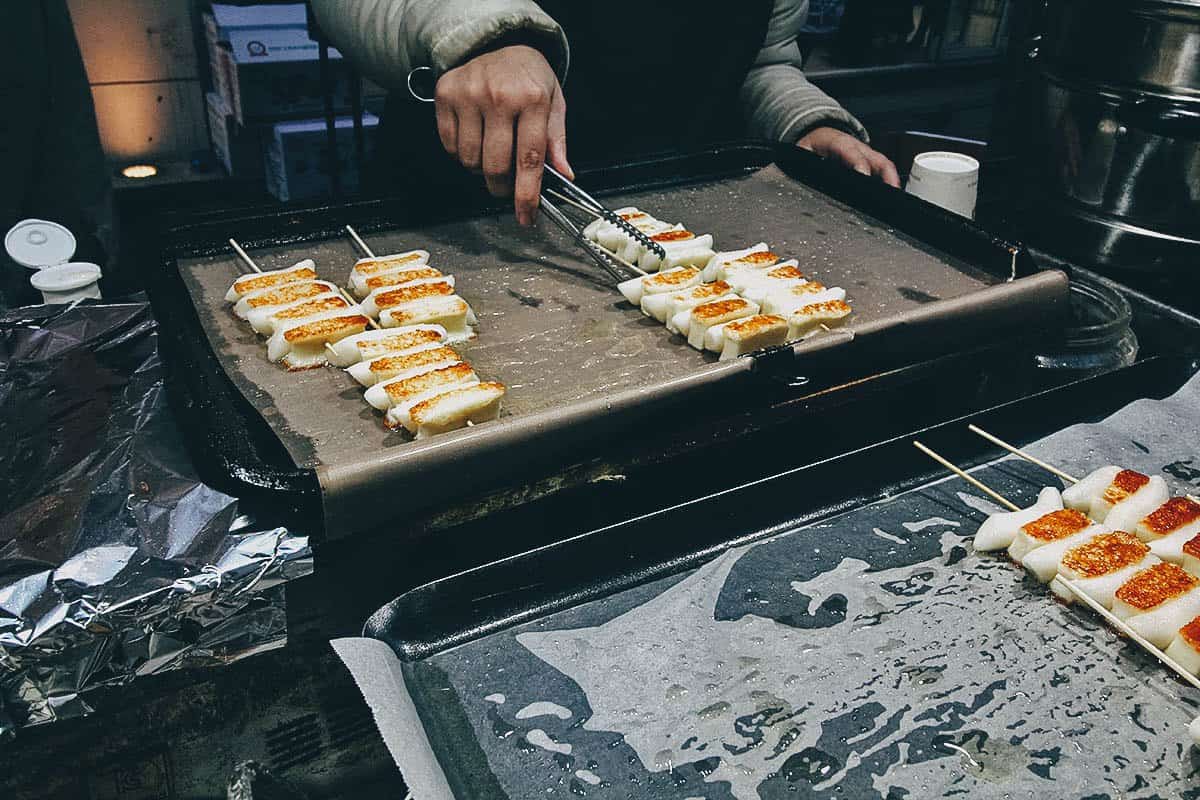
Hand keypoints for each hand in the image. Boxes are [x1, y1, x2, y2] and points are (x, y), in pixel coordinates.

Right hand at [435, 45, 571, 225]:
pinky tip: (474, 138)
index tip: (526, 216)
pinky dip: (462, 153)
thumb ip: (555, 141)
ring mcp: (468, 95)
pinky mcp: (446, 95)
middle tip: (506, 187)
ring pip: (469, 160)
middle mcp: (499, 96)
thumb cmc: (527, 76)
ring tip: (491, 154)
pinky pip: (450, 145)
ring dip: (480, 170)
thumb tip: (564, 175)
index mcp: (532, 99)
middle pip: (495, 166)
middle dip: (502, 188)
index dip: (526, 194)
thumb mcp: (553, 102)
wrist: (496, 41)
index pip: (529, 159)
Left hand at [796, 127, 899, 187]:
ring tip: (894, 196)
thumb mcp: (803, 150)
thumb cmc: (813, 143)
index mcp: (839, 143)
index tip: (863, 175)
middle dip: (885, 175)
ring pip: (884, 164)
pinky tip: (891, 193)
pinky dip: (889, 180)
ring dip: (892, 179)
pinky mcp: (870, 160)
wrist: (821, 133)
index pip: (851, 153)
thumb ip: (802, 161)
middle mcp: (857, 147)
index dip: (859, 164)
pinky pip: (883, 168)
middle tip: (888, 192)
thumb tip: (795, 175)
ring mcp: (866, 153)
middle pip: (876, 159)